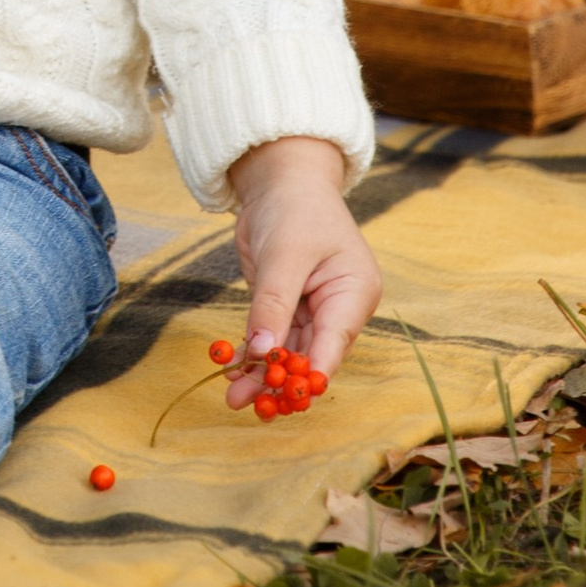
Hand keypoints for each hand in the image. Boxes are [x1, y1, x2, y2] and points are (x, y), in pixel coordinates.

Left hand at [224, 136, 381, 403]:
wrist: (281, 181)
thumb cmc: (295, 208)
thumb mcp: (284, 254)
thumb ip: (273, 303)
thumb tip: (263, 351)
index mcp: (354, 293)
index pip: (333, 342)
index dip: (311, 373)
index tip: (288, 399)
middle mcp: (337, 307)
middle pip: (310, 354)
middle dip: (279, 380)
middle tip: (246, 405)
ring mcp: (312, 308)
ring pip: (288, 351)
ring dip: (261, 373)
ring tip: (232, 398)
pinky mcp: (286, 305)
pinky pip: (271, 336)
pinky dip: (252, 352)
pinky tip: (231, 370)